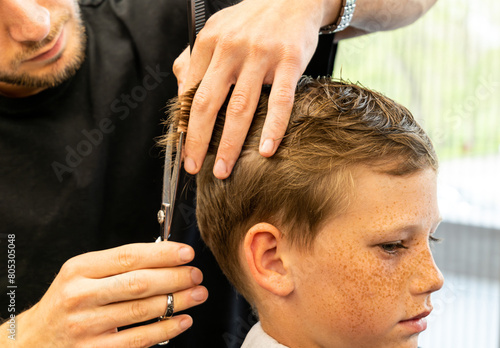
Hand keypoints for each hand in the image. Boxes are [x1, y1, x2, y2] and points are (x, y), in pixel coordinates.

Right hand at [4, 242, 207, 346]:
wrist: (34, 341)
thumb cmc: (66, 303)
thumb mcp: (81, 275)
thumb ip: (116, 265)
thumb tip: (164, 258)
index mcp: (80, 269)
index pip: (129, 256)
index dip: (163, 253)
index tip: (186, 253)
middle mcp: (81, 296)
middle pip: (139, 282)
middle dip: (175, 277)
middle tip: (196, 274)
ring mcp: (87, 326)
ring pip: (143, 310)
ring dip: (178, 301)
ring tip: (198, 294)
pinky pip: (139, 339)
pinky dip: (166, 329)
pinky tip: (182, 320)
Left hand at [174, 0, 328, 178]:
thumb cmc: (251, 21)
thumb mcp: (216, 30)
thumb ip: (194, 59)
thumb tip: (180, 93)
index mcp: (209, 42)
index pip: (190, 91)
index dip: (184, 125)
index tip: (184, 150)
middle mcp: (232, 48)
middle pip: (209, 102)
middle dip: (199, 140)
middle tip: (194, 167)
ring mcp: (262, 55)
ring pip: (242, 106)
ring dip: (231, 143)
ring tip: (224, 168)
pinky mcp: (290, 61)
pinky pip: (281, 101)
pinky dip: (273, 128)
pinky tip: (266, 150)